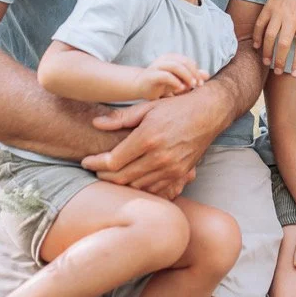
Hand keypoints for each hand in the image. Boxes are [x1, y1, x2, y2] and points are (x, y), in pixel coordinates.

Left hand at [82, 88, 223, 196]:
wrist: (209, 113)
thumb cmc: (176, 107)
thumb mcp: (147, 107)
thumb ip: (120, 118)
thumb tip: (96, 124)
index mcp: (148, 138)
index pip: (112, 161)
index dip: (95, 163)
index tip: (86, 161)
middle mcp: (159, 157)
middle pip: (121, 178)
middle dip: (103, 176)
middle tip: (95, 170)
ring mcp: (171, 169)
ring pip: (136, 186)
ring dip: (120, 183)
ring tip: (111, 174)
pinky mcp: (180, 175)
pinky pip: (153, 189)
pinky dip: (140, 187)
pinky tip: (132, 178)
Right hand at [137, 54, 207, 99]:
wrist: (140, 86)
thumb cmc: (161, 83)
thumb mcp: (178, 80)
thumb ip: (192, 76)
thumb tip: (207, 74)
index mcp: (172, 58)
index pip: (189, 61)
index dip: (197, 71)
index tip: (201, 84)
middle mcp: (165, 59)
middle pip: (184, 62)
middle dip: (193, 73)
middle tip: (198, 85)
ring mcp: (157, 66)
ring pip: (176, 66)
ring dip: (186, 76)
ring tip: (190, 86)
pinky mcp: (152, 75)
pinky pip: (166, 76)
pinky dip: (175, 82)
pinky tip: (180, 89)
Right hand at [253, 0, 295, 76]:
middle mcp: (292, 18)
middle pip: (284, 45)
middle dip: (280, 61)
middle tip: (278, 72)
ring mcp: (278, 12)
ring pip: (270, 36)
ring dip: (267, 51)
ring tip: (266, 62)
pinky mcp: (268, 7)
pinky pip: (260, 24)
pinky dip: (257, 36)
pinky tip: (256, 46)